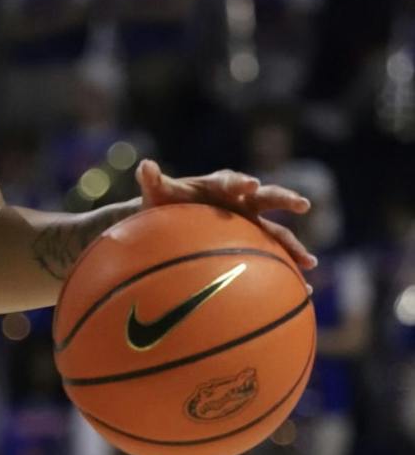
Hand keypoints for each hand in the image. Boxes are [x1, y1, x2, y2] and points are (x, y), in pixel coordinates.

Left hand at [136, 158, 316, 269]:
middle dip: (283, 199)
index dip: (240, 182)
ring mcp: (250, 223)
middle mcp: (240, 202)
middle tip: (301, 203)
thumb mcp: (156, 193)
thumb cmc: (163, 204)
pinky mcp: (253, 243)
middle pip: (266, 198)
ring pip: (277, 232)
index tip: (250, 185)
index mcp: (218, 185)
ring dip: (293, 244)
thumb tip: (146, 165)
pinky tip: (303, 289)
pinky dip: (287, 270)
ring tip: (309, 262)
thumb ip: (152, 181)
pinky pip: (274, 256)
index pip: (230, 180)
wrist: (171, 220)